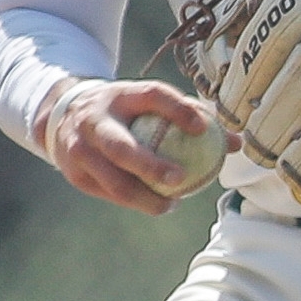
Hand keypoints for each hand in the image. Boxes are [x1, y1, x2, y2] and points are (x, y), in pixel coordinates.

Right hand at [43, 77, 222, 214]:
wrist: (64, 117)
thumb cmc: (125, 112)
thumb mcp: (148, 105)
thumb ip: (190, 118)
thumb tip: (236, 143)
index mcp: (119, 95)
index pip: (151, 96)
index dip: (177, 109)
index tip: (203, 127)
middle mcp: (93, 120)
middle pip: (120, 147)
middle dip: (149, 166)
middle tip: (181, 179)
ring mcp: (77, 148)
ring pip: (112, 180)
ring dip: (143, 197)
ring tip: (172, 204)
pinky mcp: (73, 172)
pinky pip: (106, 192)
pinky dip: (131, 201)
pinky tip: (154, 204)